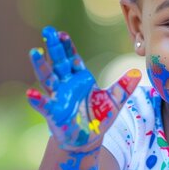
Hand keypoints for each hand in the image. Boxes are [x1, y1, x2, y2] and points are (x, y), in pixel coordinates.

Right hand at [27, 26, 140, 150]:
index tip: (61, 33)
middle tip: (47, 31)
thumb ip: (124, 87)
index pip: (72, 58)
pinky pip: (44, 105)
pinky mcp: (54, 113)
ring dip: (41, 65)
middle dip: (53, 47)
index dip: (67, 46)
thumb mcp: (114, 101)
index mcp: (80, 78)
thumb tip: (138, 73)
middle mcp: (66, 84)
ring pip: (47, 78)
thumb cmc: (98, 116)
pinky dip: (37, 100)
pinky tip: (31, 93)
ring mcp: (58, 97)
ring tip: (34, 51)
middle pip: (58, 62)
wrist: (89, 138)